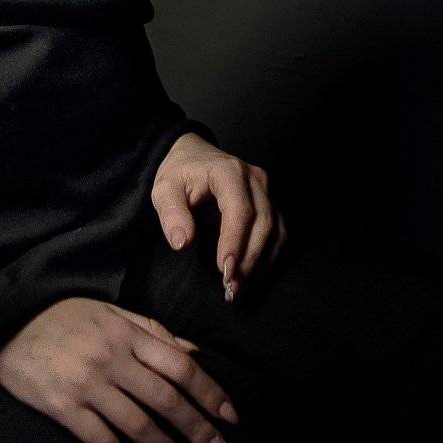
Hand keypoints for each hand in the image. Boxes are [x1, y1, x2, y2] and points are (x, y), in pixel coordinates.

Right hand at [0, 296, 238, 442]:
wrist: (5, 321)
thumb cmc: (61, 313)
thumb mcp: (109, 311)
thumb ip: (152, 331)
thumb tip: (194, 353)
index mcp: (125, 332)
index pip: (179, 366)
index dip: (209, 393)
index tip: (230, 418)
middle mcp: (111, 359)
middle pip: (166, 400)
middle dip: (198, 430)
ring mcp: (87, 385)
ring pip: (140, 426)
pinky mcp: (64, 409)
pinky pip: (103, 442)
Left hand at [151, 132, 285, 300]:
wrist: (194, 156)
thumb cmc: (180, 173)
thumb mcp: (165, 189)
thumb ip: (171, 213)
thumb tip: (183, 242)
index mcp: (228, 171)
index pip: (239, 210)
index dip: (235, 242)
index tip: (225, 270)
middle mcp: (254, 179)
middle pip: (262, 222)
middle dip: (249, 259)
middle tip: (230, 287)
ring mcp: (266, 190)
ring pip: (275, 230)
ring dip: (260, 261)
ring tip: (238, 286)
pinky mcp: (270, 201)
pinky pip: (278, 232)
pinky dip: (267, 255)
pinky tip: (250, 273)